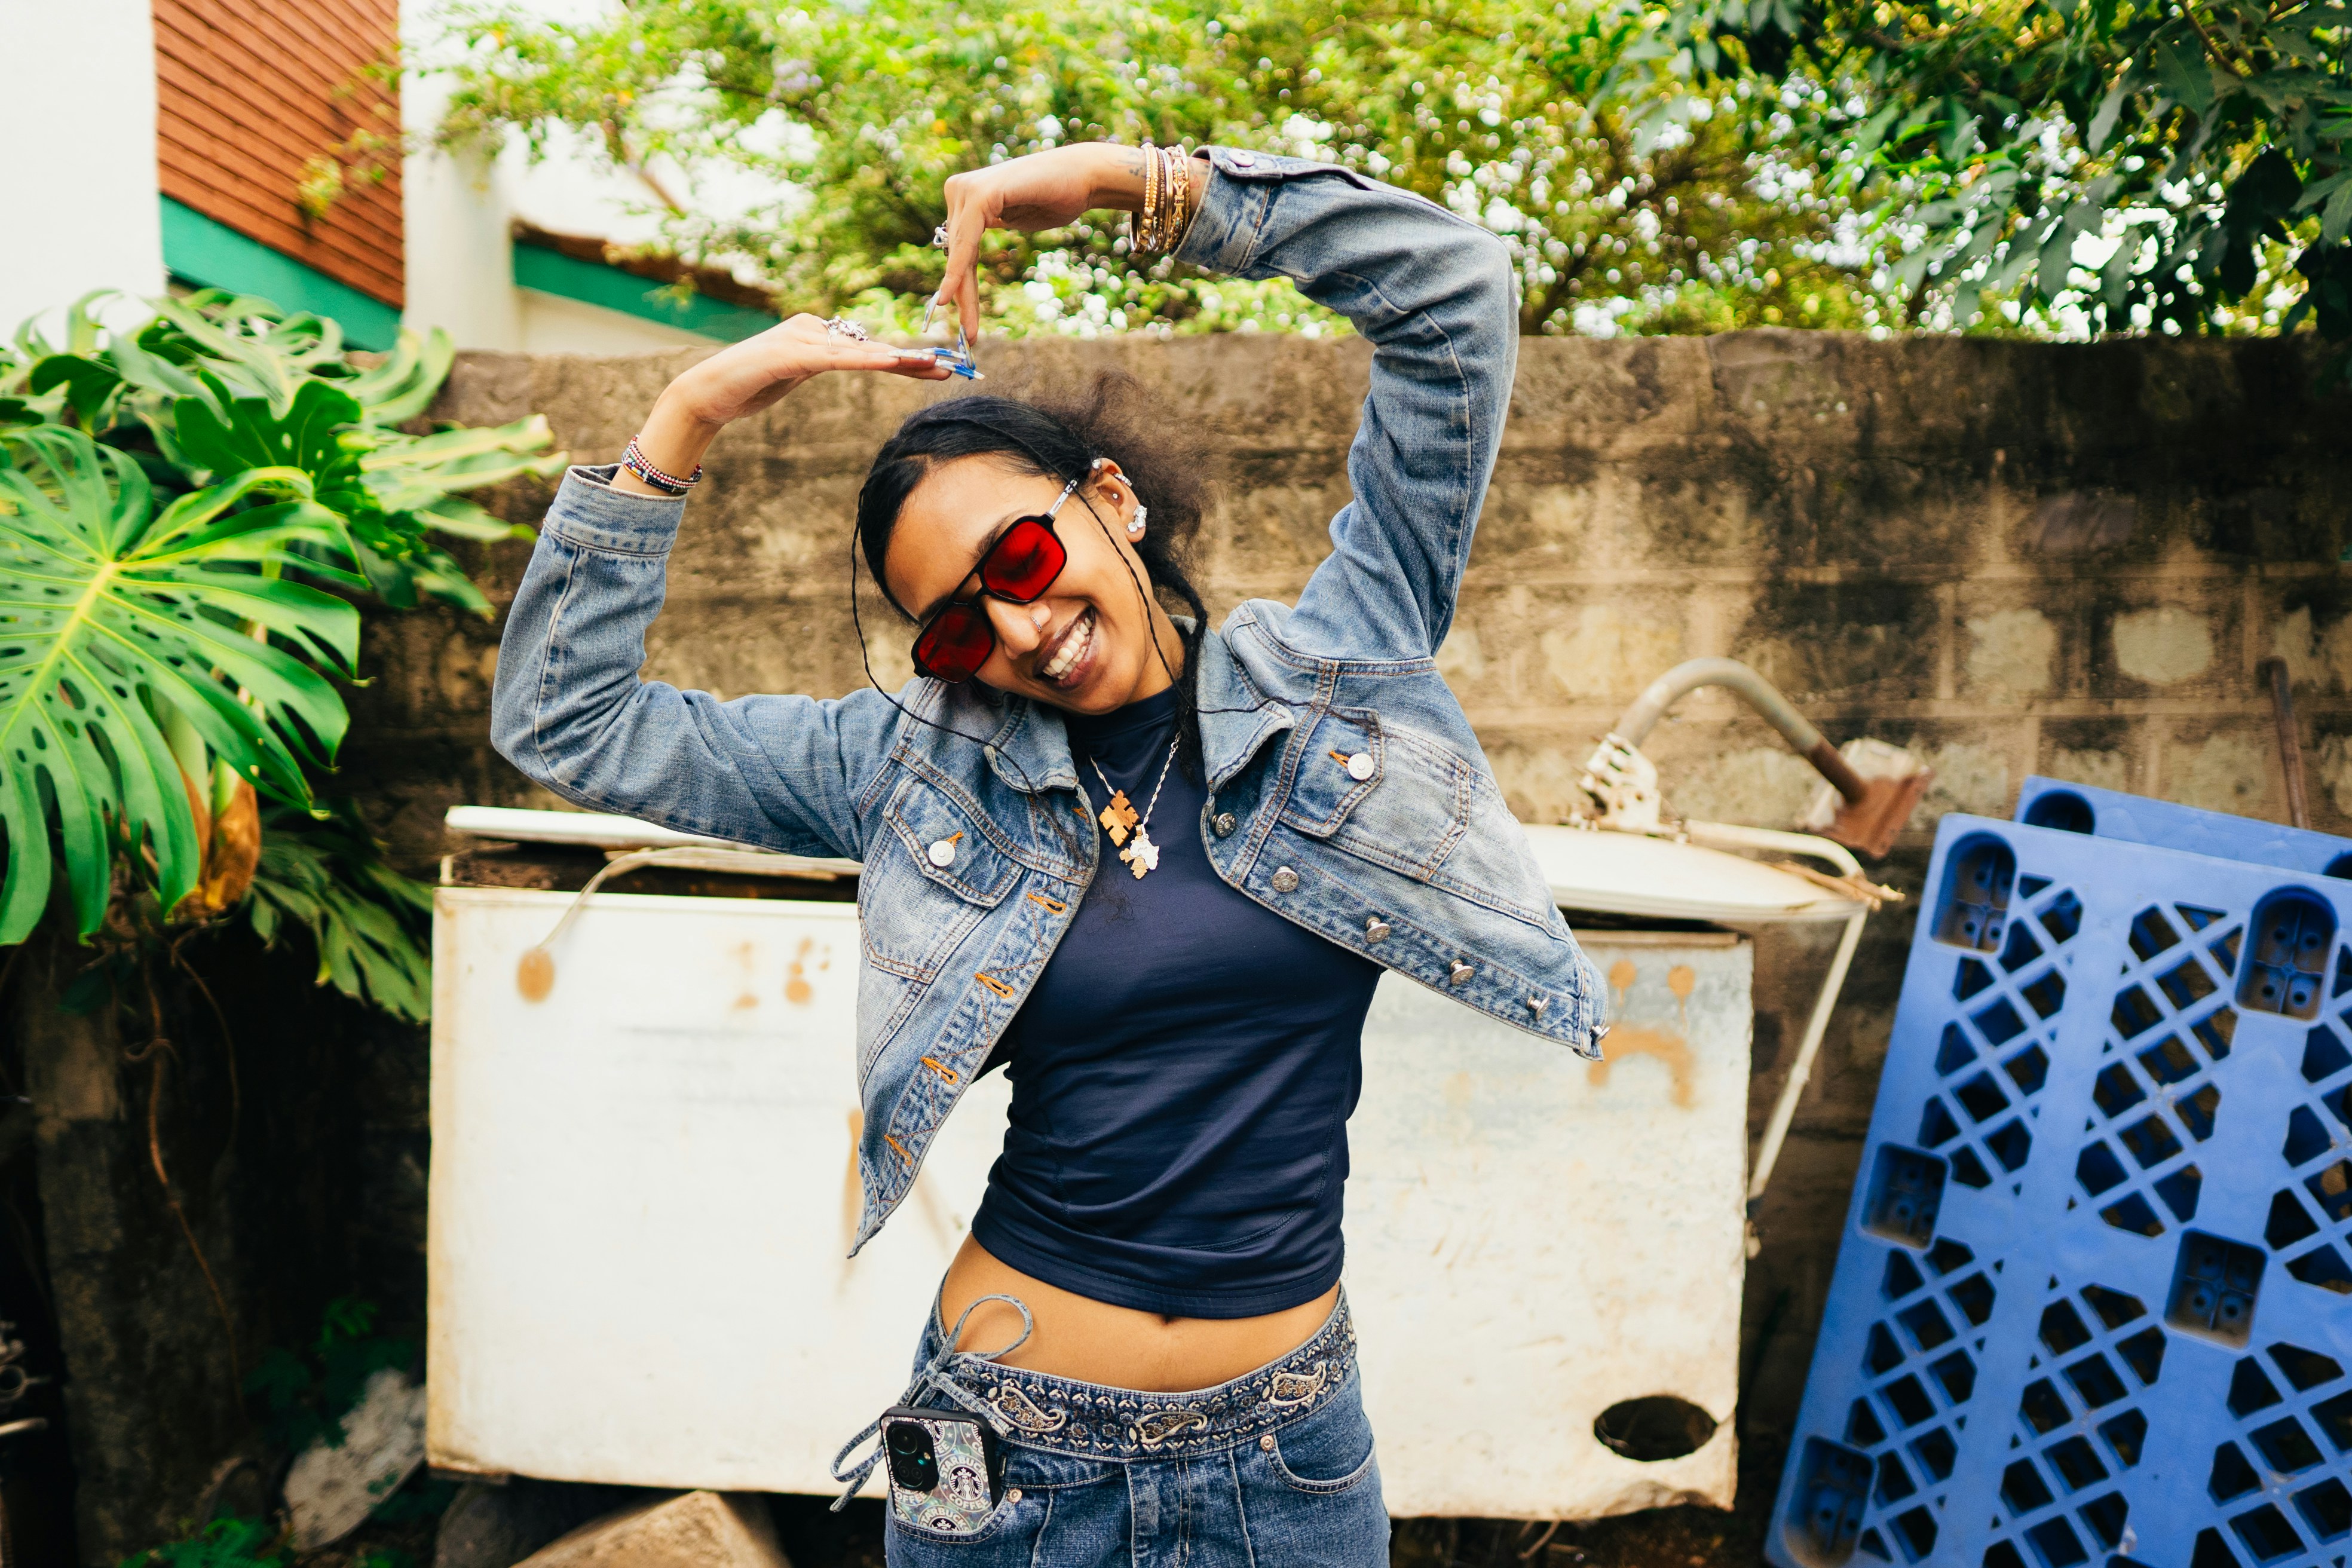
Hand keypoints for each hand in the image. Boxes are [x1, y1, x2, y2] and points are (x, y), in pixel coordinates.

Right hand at [616, 315, 948, 495]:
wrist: (706, 393)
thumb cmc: (749, 386)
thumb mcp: (795, 377)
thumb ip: (822, 364)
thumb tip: (851, 359)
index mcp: (815, 333)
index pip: (868, 349)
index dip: (905, 359)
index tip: (938, 368)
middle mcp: (812, 329)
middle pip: (872, 347)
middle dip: (913, 358)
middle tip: (953, 366)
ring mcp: (801, 339)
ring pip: (860, 351)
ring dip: (900, 359)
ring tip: (935, 366)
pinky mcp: (790, 355)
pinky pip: (836, 359)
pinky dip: (866, 361)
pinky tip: (892, 363)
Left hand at [933, 144, 1169, 342]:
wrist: (1084, 177)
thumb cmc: (1056, 197)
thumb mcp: (1014, 217)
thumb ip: (988, 227)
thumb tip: (968, 249)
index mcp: (965, 195)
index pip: (958, 248)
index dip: (961, 286)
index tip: (965, 321)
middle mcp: (959, 190)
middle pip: (955, 253)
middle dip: (962, 296)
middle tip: (969, 334)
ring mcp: (966, 189)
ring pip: (958, 252)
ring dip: (962, 293)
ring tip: (970, 330)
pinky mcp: (980, 194)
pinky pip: (965, 242)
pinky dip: (959, 271)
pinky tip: (949, 295)